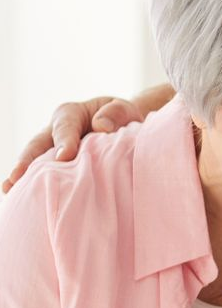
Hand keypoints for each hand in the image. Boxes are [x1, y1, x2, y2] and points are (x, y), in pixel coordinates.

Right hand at [3, 96, 144, 192]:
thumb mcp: (123, 108)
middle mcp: (55, 131)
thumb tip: (101, 126)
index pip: (65, 128)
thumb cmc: (122, 117)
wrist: (124, 125)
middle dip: (26, 161)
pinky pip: (46, 173)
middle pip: (37, 145)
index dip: (64, 142)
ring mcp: (53, 149)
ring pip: (36, 161)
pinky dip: (36, 183)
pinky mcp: (57, 164)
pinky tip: (27, 198)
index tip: (64, 157)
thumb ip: (115, 113)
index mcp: (70, 114)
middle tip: (16, 178)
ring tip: (10, 190)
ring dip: (23, 176)